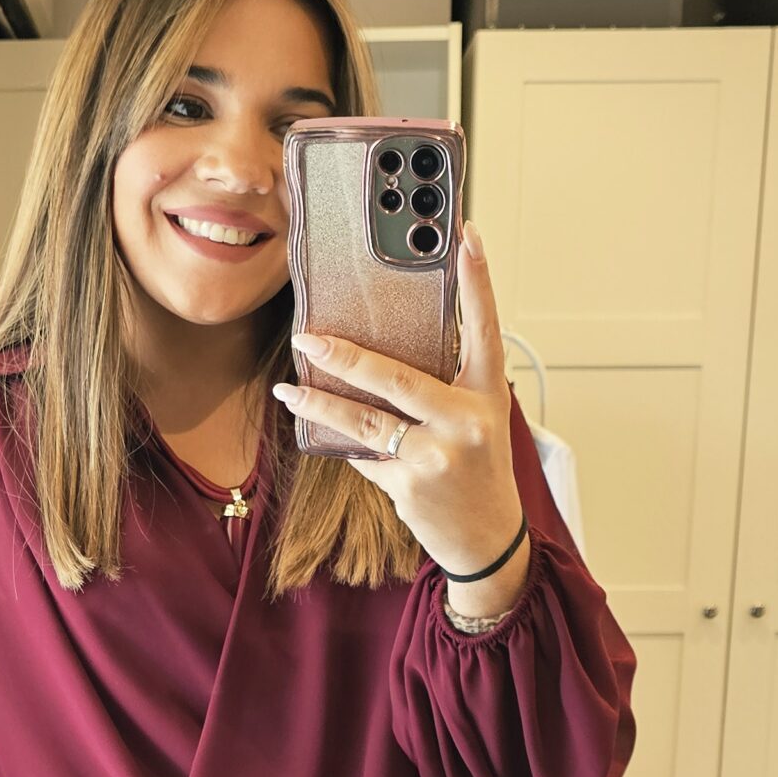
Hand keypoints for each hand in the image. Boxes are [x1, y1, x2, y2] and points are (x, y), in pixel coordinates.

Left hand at [272, 219, 531, 615]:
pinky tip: (322, 433)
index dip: (477, 281)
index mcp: (488, 395)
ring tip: (288, 390)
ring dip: (320, 404)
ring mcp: (436, 456)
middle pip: (397, 378)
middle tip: (307, 339)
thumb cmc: (480, 472)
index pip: (484, 328)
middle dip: (345, 358)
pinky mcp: (409, 486)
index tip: (466, 235)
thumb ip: (444, 390)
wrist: (489, 541)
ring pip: (365, 421)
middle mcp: (466, 422)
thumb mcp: (478, 422)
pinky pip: (365, 456)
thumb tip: (381, 358)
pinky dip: (347, 445)